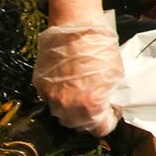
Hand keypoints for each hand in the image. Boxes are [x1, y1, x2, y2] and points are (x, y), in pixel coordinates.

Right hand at [33, 10, 123, 135]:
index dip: (109, 121)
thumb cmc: (100, 47)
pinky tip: (68, 84)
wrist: (74, 26)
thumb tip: (108, 104)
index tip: (111, 110)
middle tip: (98, 103)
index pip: (100, 129)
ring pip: (62, 114)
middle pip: (79, 125)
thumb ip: (109, 96)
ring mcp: (50, 97)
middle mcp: (67, 106)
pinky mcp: (39, 85)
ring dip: (73, 110)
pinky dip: (60, 96)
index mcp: (90, 106)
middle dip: (91, 117)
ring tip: (82, 94)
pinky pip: (51, 99)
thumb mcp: (115, 74)